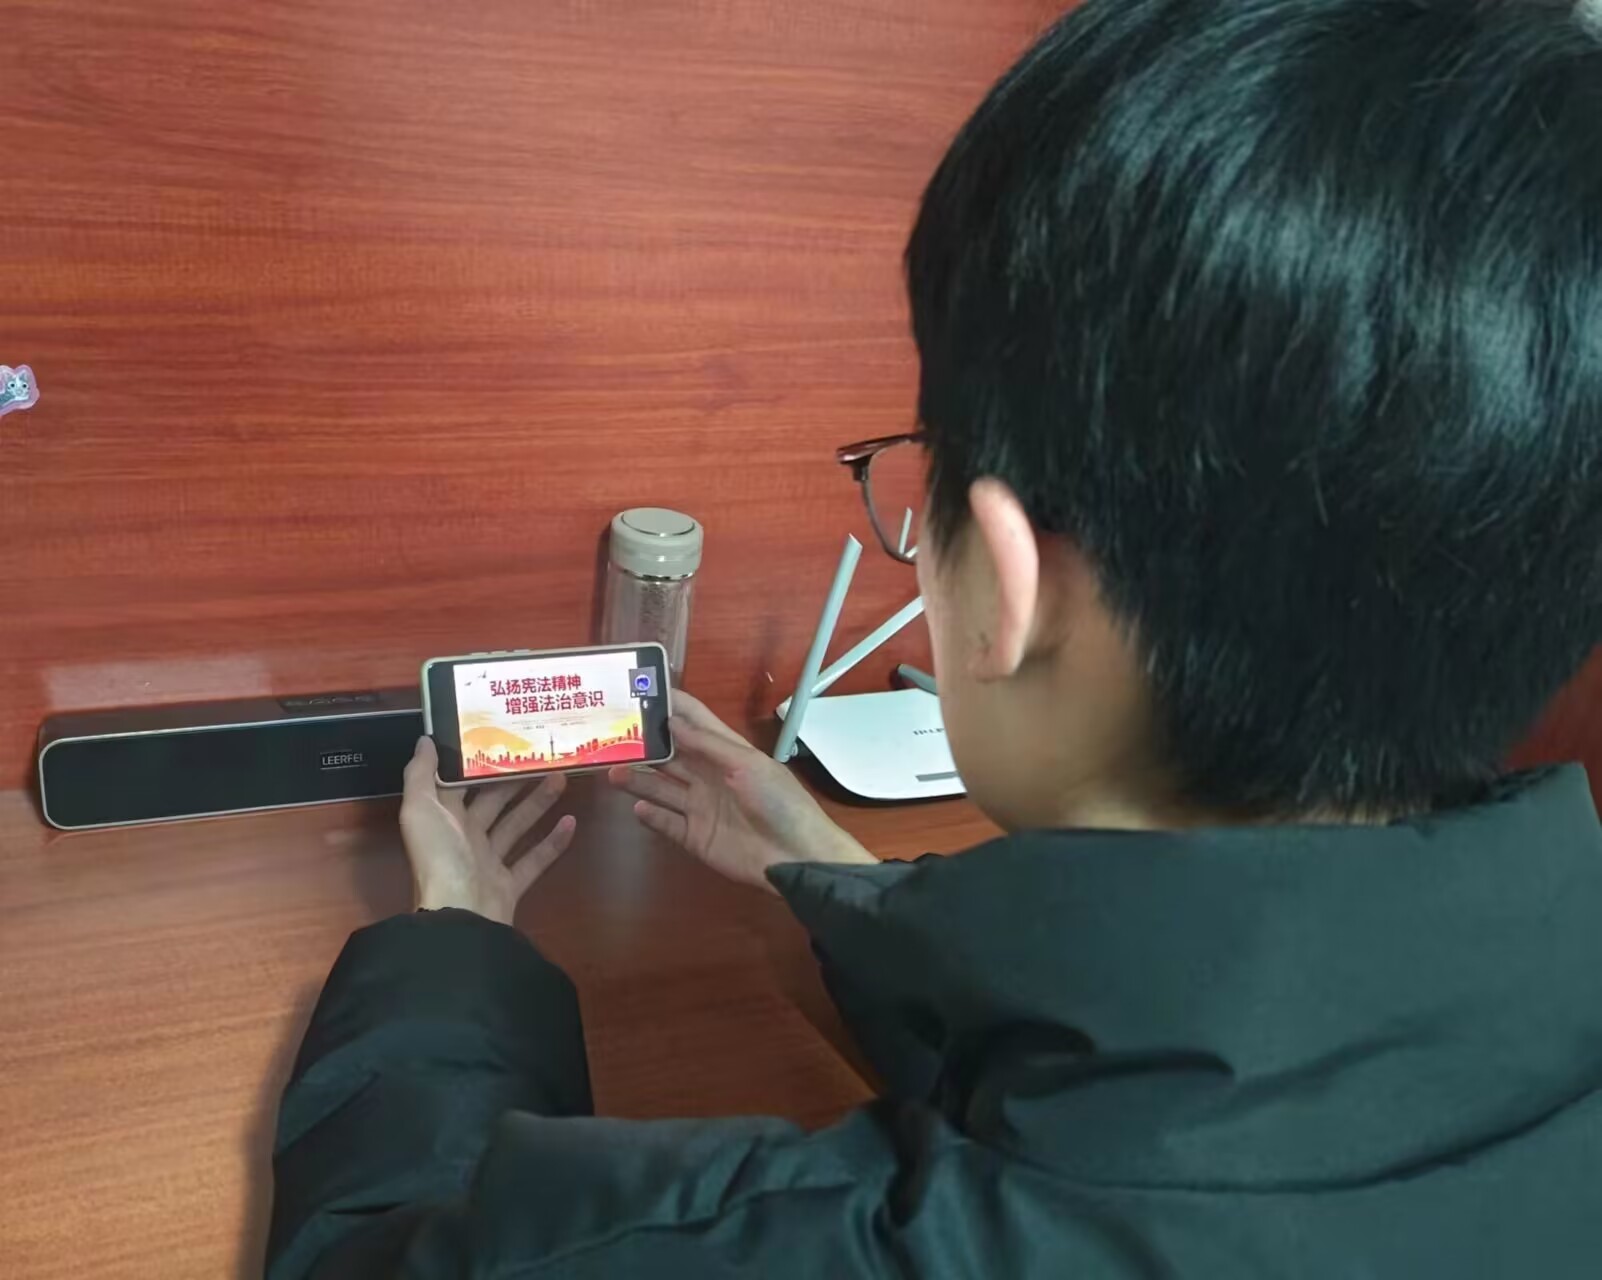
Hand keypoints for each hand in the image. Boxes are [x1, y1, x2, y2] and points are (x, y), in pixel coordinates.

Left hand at [400, 737, 576, 924]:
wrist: (459, 917)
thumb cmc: (440, 858)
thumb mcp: (420, 810)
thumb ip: (420, 774)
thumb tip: (426, 740)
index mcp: (442, 819)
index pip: (460, 783)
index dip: (478, 762)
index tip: (501, 736)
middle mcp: (464, 839)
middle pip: (493, 802)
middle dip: (515, 779)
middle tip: (541, 754)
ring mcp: (488, 863)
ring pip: (516, 826)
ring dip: (538, 802)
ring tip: (561, 777)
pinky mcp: (509, 885)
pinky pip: (534, 860)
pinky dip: (553, 842)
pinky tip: (571, 821)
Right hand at [607, 691, 875, 891]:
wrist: (794, 856)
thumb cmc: (777, 801)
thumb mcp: (746, 764)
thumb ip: (707, 743)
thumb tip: (671, 721)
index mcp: (726, 752)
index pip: (693, 721)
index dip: (668, 706)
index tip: (637, 692)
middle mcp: (709, 776)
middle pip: (671, 755)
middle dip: (644, 744)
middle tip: (610, 735)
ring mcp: (701, 807)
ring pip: (662, 788)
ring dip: (639, 780)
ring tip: (612, 771)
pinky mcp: (696, 837)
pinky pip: (667, 823)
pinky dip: (651, 816)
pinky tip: (638, 807)